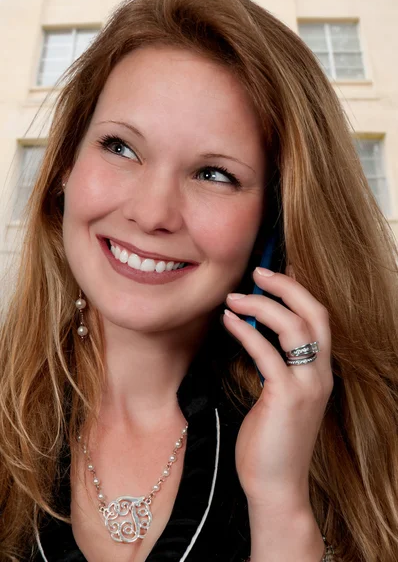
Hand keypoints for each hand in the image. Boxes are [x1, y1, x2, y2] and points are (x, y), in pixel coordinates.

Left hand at [223, 266, 332, 510]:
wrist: (276, 488)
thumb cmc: (270, 442)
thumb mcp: (276, 397)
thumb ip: (272, 365)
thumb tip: (252, 332)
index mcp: (319, 373)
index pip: (318, 320)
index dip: (299, 291)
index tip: (275, 271)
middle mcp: (320, 375)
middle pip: (315, 314)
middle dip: (287, 286)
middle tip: (258, 271)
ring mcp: (307, 386)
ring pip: (295, 327)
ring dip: (262, 305)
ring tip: (234, 296)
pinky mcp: (287, 397)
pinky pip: (267, 353)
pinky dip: (246, 332)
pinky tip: (228, 321)